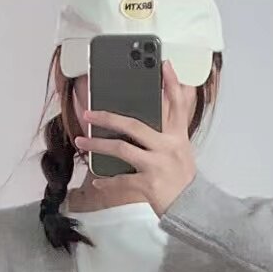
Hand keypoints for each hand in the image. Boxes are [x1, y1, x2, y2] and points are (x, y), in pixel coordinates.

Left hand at [76, 61, 197, 216]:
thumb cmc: (181, 178)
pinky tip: (96, 180)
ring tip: (82, 142)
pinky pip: (121, 179)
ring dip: (98, 145)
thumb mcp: (181, 150)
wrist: (191, 207)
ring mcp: (157, 165)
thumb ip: (169, 131)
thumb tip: (153, 113)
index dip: (171, 83)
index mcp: (177, 136)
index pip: (177, 104)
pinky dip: (107, 181)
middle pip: (134, 125)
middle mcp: (167, 147)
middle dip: (108, 117)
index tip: (164, 64)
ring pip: (122, 149)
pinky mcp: (148, 184)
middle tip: (88, 113)